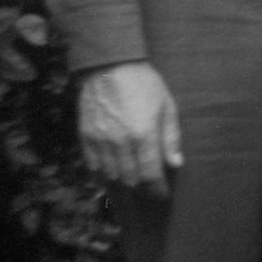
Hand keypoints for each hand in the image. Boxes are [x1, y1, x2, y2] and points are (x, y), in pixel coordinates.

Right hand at [78, 61, 181, 196]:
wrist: (108, 65)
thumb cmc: (144, 84)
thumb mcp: (166, 106)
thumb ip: (171, 137)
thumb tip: (175, 164)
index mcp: (143, 135)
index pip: (150, 175)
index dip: (157, 190)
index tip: (163, 195)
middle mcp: (120, 143)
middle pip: (130, 180)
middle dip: (142, 188)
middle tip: (150, 189)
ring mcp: (100, 141)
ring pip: (111, 176)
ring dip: (123, 184)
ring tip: (133, 185)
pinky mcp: (85, 137)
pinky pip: (92, 166)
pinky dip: (102, 176)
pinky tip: (110, 177)